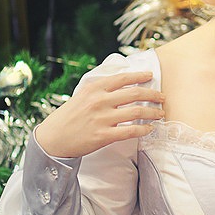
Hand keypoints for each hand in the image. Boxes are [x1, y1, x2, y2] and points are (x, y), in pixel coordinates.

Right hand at [35, 70, 164, 157]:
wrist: (53, 139)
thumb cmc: (68, 117)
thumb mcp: (81, 96)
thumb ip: (100, 90)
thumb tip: (121, 84)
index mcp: (94, 89)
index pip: (123, 78)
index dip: (140, 76)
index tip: (150, 76)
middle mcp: (100, 101)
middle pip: (135, 94)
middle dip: (153, 95)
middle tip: (162, 98)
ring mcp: (103, 119)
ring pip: (136, 112)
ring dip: (152, 112)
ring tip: (160, 113)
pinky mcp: (104, 136)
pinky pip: (130, 131)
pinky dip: (144, 130)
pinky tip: (150, 129)